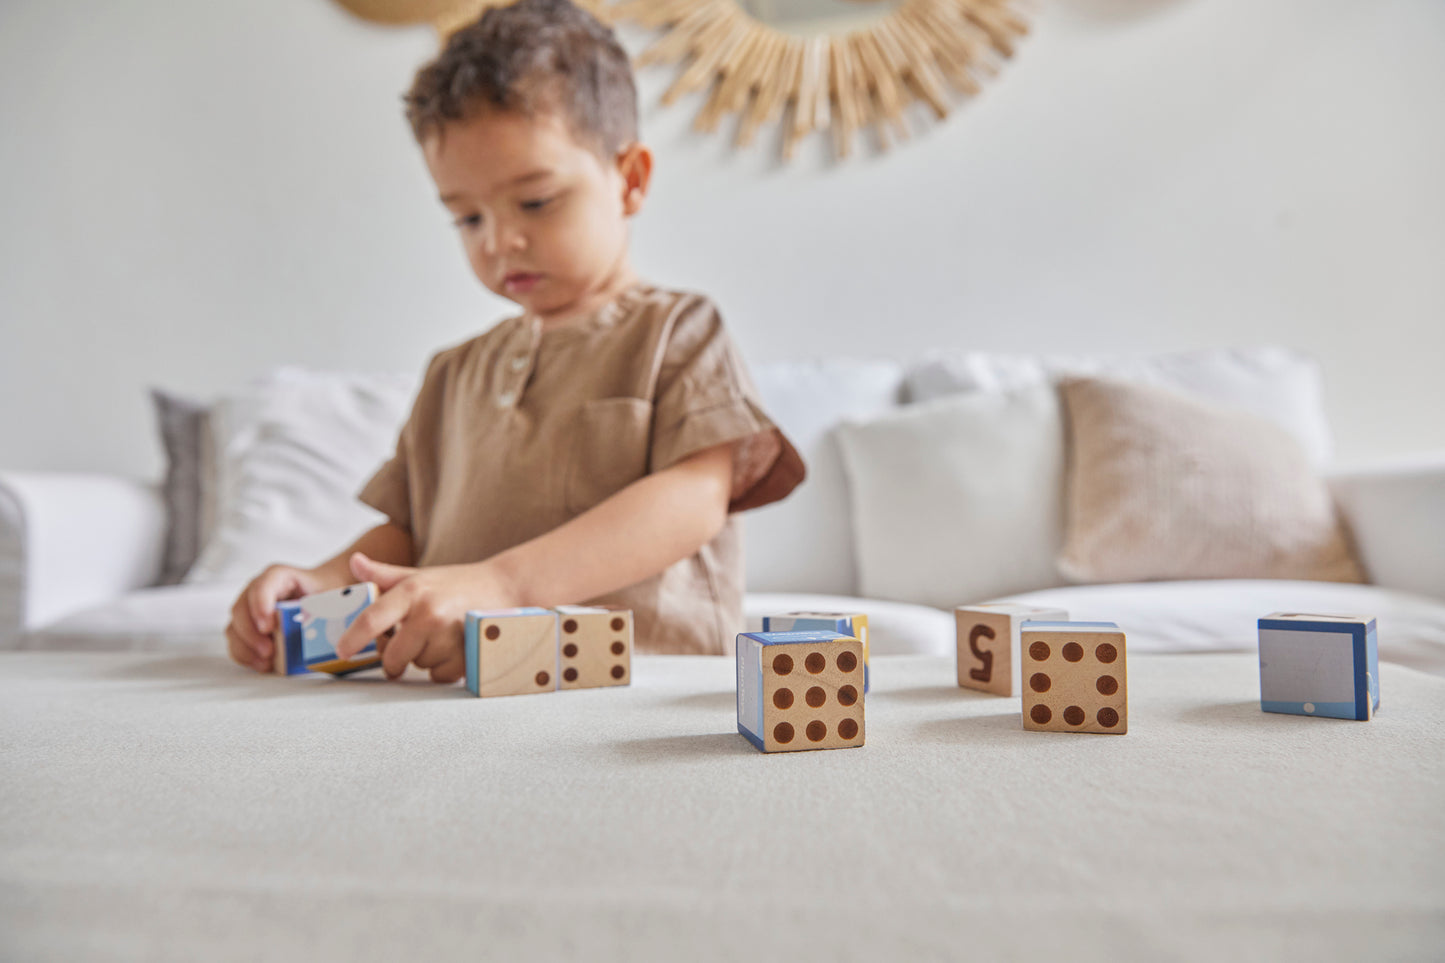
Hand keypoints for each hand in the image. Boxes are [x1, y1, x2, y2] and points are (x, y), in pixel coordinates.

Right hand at [225, 564, 323, 672]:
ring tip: (267, 662)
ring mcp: (248, 609)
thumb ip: (321, 610)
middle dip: (252, 633)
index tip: (268, 628)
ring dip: (247, 648)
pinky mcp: (246, 629)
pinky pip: (237, 643)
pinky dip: (246, 656)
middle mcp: (257, 591)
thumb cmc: (324, 594)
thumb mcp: (328, 597)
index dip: (260, 606)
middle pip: (241, 609)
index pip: (262, 586)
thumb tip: (315, 631)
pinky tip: (263, 665)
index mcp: (278, 577)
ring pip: (234, 628)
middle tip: (269, 651)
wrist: (321, 595)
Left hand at [333, 553, 516, 683]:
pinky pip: (441, 675)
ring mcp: (450, 635)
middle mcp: (429, 612)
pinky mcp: (468, 653)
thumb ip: (384, 574)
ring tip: (441, 638)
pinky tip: (455, 649)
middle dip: (395, 658)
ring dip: (425, 659)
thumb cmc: (458, 584)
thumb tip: (355, 563)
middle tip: (406, 647)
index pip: (372, 619)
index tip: (343, 651)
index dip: (353, 639)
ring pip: (419, 666)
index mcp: (412, 591)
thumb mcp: (420, 575)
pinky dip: (444, 668)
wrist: (507, 587)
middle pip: (394, 655)